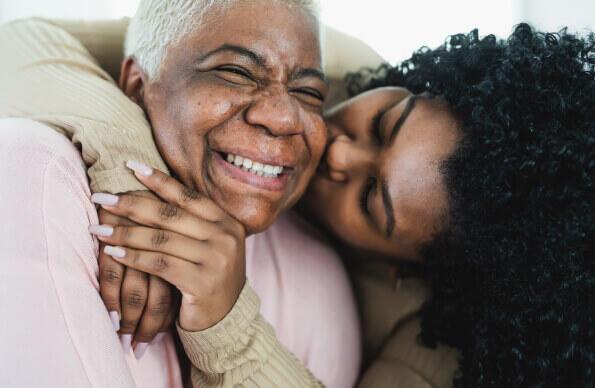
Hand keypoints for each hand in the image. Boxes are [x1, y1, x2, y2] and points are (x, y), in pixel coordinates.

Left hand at [91, 161, 245, 331]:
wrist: (226, 320)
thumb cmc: (208, 277)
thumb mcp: (207, 245)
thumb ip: (190, 222)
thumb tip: (148, 191)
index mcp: (227, 222)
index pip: (187, 196)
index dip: (158, 180)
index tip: (130, 166)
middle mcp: (225, 237)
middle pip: (170, 215)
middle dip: (131, 204)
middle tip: (102, 197)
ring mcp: (216, 260)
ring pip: (161, 239)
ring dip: (124, 233)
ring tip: (98, 229)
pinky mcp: (202, 283)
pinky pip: (159, 265)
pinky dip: (133, 257)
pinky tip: (113, 253)